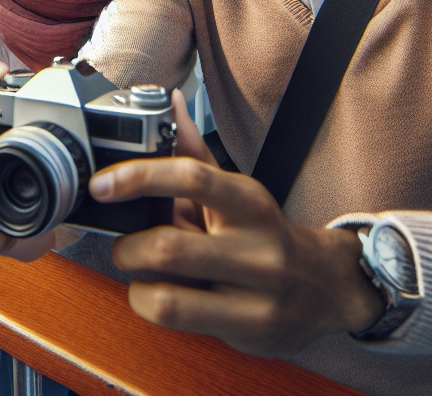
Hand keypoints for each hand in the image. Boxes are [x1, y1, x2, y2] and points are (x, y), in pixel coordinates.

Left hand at [88, 92, 383, 355]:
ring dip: (136, 281)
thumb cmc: (265, 233)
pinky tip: (156, 295)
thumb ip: (193, 150)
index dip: (139, 177)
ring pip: (168, 294)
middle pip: (168, 246)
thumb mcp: (234, 190)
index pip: (190, 177)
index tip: (102, 184)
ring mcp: (256, 293)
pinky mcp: (250, 330)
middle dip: (127, 247)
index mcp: (247, 200)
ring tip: (138, 273)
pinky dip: (150, 305)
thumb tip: (168, 101)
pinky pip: (178, 320)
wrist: (328, 286)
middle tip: (122, 244)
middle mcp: (256, 246)